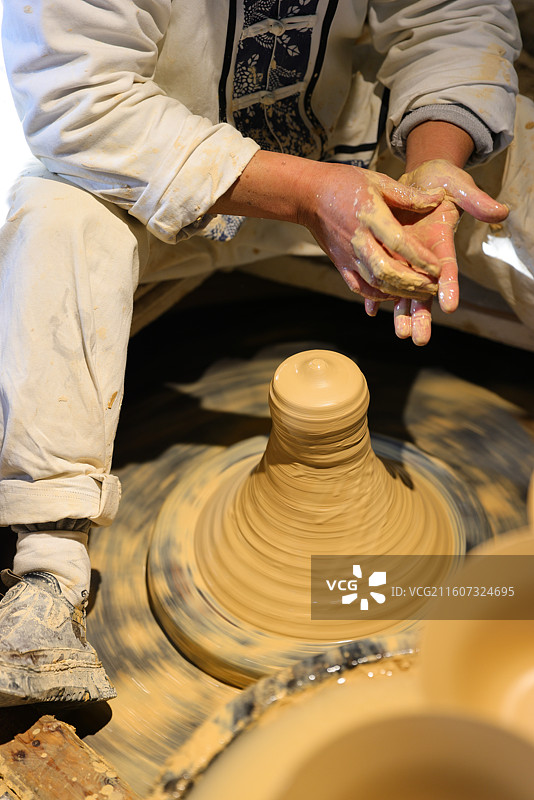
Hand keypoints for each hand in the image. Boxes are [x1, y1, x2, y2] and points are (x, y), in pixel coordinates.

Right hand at [300, 163, 444, 300]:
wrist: (310, 195)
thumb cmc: (346, 183)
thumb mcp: (379, 181)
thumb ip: (409, 195)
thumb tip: (438, 199)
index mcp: (371, 216)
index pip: (399, 243)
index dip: (420, 258)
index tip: (438, 268)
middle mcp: (359, 240)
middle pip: (388, 271)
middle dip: (413, 283)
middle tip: (433, 287)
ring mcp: (348, 255)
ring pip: (375, 283)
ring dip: (400, 292)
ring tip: (420, 295)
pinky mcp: (341, 264)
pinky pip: (359, 287)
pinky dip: (377, 296)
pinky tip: (394, 295)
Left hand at [365, 159, 508, 344]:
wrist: (419, 179)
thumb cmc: (442, 182)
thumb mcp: (459, 186)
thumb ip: (476, 201)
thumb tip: (501, 211)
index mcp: (442, 245)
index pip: (448, 270)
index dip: (449, 286)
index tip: (451, 306)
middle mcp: (425, 259)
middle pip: (425, 292)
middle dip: (422, 315)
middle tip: (420, 338)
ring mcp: (406, 260)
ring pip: (403, 292)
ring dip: (401, 313)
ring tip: (401, 334)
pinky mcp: (389, 255)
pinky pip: (380, 279)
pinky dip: (375, 293)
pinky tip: (371, 310)